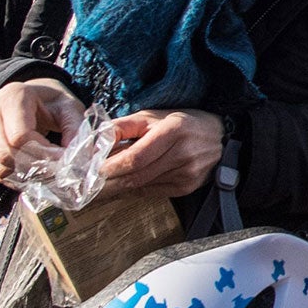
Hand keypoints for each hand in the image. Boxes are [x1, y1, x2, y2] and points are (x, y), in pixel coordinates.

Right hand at [0, 79, 85, 183]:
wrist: (38, 99)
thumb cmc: (55, 103)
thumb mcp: (71, 109)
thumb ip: (75, 130)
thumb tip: (77, 157)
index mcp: (14, 96)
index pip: (20, 135)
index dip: (43, 152)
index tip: (63, 158)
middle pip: (7, 152)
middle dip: (34, 165)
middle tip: (57, 169)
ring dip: (24, 174)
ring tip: (48, 171)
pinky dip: (14, 177)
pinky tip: (34, 174)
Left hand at [101, 110, 225, 203]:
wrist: (222, 138)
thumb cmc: (183, 123)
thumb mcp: (154, 116)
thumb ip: (123, 127)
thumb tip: (94, 141)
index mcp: (173, 131)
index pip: (135, 158)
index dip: (110, 167)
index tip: (89, 171)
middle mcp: (182, 154)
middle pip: (135, 176)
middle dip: (107, 182)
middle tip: (86, 184)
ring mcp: (187, 174)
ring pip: (141, 186)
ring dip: (117, 186)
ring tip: (100, 183)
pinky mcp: (186, 187)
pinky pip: (151, 192)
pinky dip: (133, 189)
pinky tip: (123, 184)